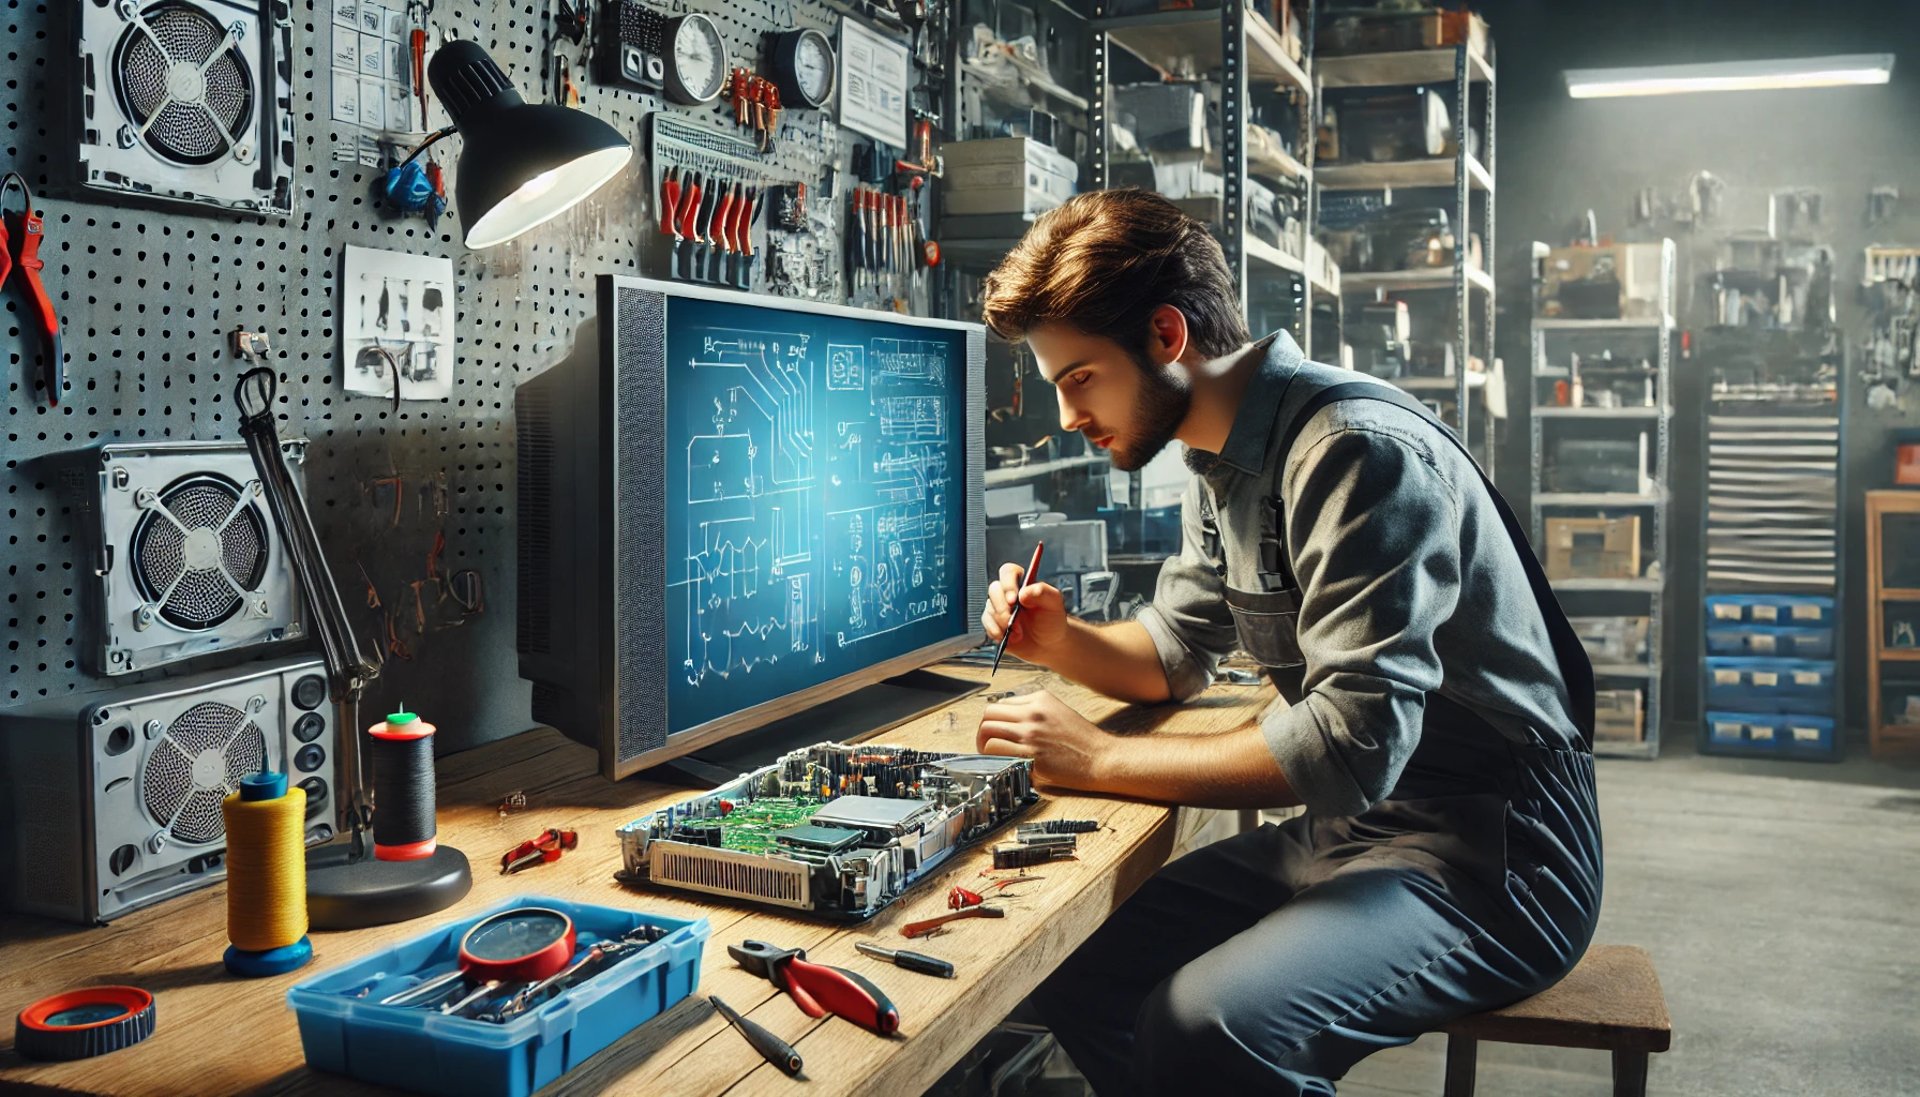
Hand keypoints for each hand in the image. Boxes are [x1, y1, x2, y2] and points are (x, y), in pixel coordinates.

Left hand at [977, 689, 1107, 792]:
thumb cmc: (1082, 740)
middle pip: (989, 713)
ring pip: (987, 730)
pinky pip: (995, 750)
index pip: (1002, 703)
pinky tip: (999, 763)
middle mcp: (1033, 712)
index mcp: (1040, 699)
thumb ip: (1034, 712)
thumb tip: (1009, 722)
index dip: (996, 720)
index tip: (998, 732)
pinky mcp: (1030, 754)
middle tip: (987, 743)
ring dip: (983, 744)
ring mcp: (1030, 733)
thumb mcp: (1059, 713)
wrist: (1101, 758)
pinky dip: (990, 757)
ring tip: (990, 755)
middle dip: (984, 730)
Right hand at [980, 561, 1067, 665]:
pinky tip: (1009, 638)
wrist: (1048, 644)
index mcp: (1023, 583)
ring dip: (1002, 622)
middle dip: (1002, 607)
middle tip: (1013, 621)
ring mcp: (999, 607)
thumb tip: (1024, 592)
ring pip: (989, 608)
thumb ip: (1043, 592)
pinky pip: (987, 624)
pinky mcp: (994, 622)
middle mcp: (1008, 593)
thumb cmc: (1051, 619)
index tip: (1013, 599)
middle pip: (994, 589)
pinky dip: (996, 631)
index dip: (1007, 583)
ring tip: (1018, 633)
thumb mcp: (1054, 603)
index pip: (1008, 572)